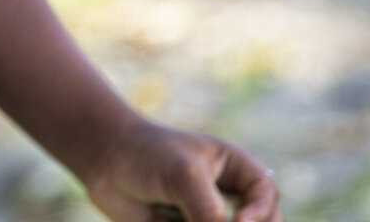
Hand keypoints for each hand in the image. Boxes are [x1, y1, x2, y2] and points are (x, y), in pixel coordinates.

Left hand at [85, 120, 280, 221]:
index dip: (260, 212)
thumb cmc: (145, 154)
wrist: (104, 163)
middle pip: (259, 221)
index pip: (266, 193)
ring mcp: (211, 217)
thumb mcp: (182, 175)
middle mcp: (230, 196)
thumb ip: (207, 209)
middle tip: (210, 220)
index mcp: (236, 168)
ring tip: (175, 217)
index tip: (239, 221)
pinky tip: (162, 219)